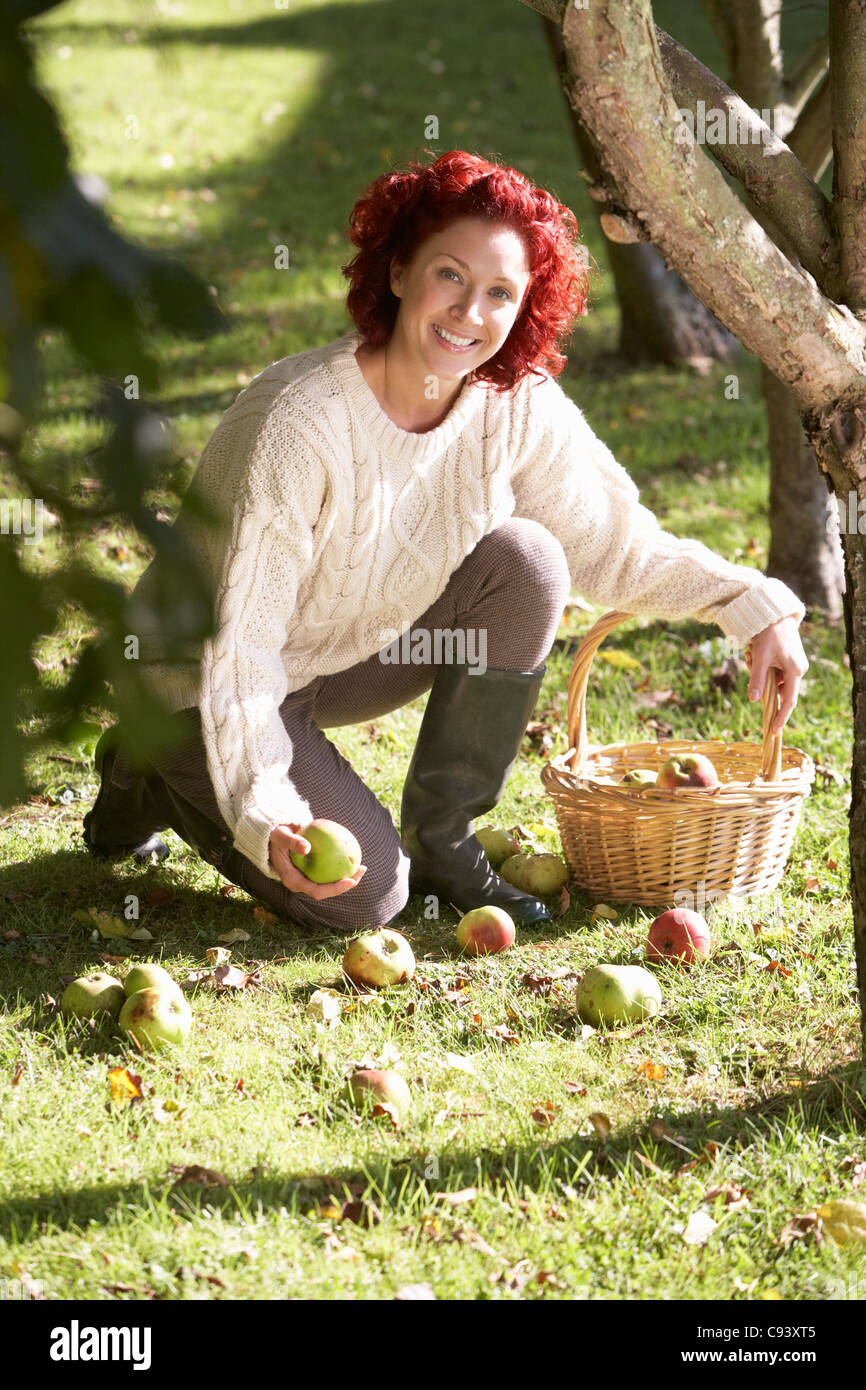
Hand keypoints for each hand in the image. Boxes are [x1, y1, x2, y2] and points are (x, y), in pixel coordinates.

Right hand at [268, 823, 366, 898]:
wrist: (272, 835)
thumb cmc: (276, 834)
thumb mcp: (281, 835)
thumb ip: (292, 842)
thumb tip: (306, 849)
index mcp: (292, 880)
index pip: (317, 891)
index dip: (335, 889)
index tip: (350, 880)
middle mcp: (300, 883)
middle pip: (326, 890)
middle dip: (346, 884)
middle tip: (361, 870)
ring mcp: (306, 878)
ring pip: (329, 882)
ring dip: (347, 876)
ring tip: (362, 866)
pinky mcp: (311, 871)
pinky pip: (328, 870)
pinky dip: (340, 865)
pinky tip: (353, 855)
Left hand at [744, 615, 808, 734]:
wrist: (775, 614)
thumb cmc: (768, 635)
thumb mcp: (760, 658)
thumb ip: (757, 680)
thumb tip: (754, 700)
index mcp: (795, 671)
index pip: (789, 701)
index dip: (781, 717)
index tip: (774, 730)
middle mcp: (798, 669)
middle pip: (777, 689)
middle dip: (761, 683)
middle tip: (750, 664)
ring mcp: (794, 664)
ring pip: (773, 679)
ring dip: (759, 672)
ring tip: (751, 654)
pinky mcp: (789, 659)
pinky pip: (774, 671)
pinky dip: (762, 666)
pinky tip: (753, 652)